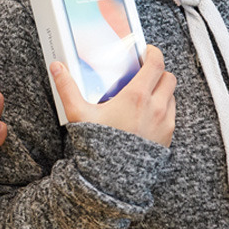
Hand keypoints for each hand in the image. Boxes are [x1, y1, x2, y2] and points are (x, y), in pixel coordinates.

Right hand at [52, 45, 175, 146]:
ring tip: (146, 94)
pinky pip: (172, 115)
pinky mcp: (167, 137)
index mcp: (136, 96)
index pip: (156, 64)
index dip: (154, 53)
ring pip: (172, 96)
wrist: (114, 178)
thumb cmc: (98, 144)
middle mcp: (155, 107)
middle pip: (169, 77)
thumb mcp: (79, 114)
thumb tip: (56, 66)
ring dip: (162, 91)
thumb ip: (67, 88)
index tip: (148, 51)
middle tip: (146, 72)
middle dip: (159, 71)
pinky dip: (164, 109)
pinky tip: (148, 114)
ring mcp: (164, 122)